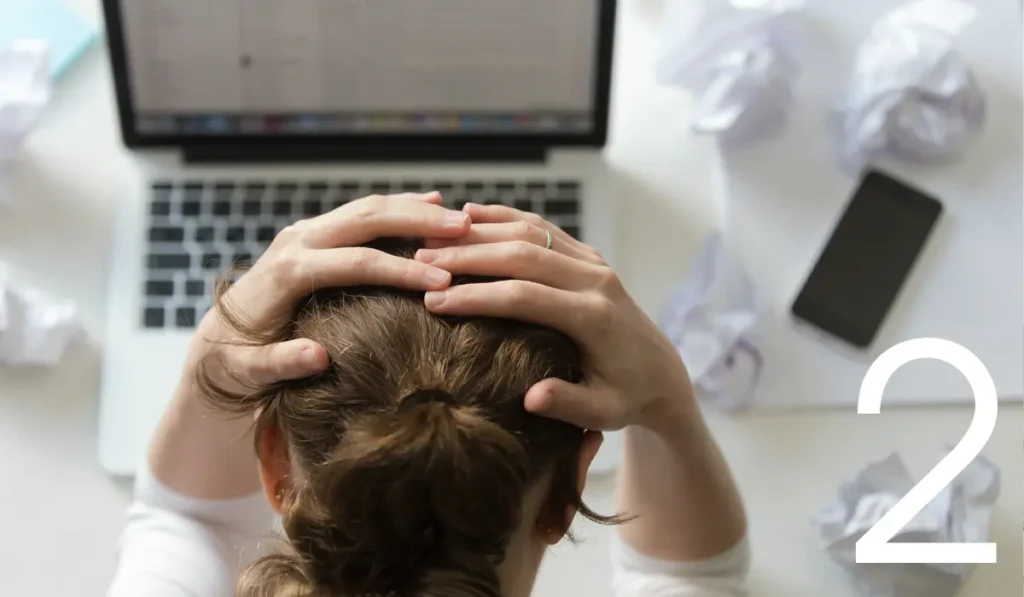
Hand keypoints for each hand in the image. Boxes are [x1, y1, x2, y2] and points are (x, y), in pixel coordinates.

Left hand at [188, 192, 469, 390]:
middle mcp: (297, 242)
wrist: (215, 339)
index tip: (443, 281)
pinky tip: (434, 203)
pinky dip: (399, 207)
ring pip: (368, 208)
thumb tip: (318, 357)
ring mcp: (306, 233)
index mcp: (287, 272)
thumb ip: (279, 363)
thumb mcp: (249, 371)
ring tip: (460, 219)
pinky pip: (363, 213)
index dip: (401, 271)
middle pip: (367, 219)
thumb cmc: (235, 362)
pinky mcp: (315, 233)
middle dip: (418, 222)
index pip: (355, 263)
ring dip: (415, 209)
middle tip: (464, 230)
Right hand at [414, 203, 695, 432]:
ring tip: (431, 240)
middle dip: (468, 256)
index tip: (434, 301)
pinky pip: (541, 227)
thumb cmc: (626, 397)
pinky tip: (468, 214)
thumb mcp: (604, 412)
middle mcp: (595, 279)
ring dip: (479, 232)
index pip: (525, 296)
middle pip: (523, 254)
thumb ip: (569, 404)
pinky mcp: (587, 255)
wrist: (660, 372)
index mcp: (594, 316)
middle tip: (419, 261)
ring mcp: (592, 262)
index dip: (477, 296)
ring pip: (530, 232)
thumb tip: (532, 398)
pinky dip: (504, 217)